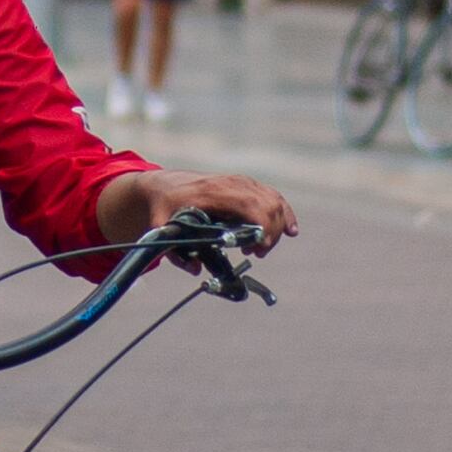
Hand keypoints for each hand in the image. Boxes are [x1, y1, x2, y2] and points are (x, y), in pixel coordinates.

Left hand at [97, 167, 294, 251]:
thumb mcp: (160, 228)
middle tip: (256, 253)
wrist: (162, 185)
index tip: (259, 248)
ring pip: (273, 200)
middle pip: (267, 204)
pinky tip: (291, 230)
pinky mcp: (245, 185)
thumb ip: (174, 252)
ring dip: (277, 226)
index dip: (262, 226)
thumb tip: (195, 269)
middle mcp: (230, 183)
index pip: (249, 205)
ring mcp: (240, 182)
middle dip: (271, 233)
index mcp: (212, 192)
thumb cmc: (163, 207)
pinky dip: (284, 213)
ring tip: (261, 248)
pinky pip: (271, 196)